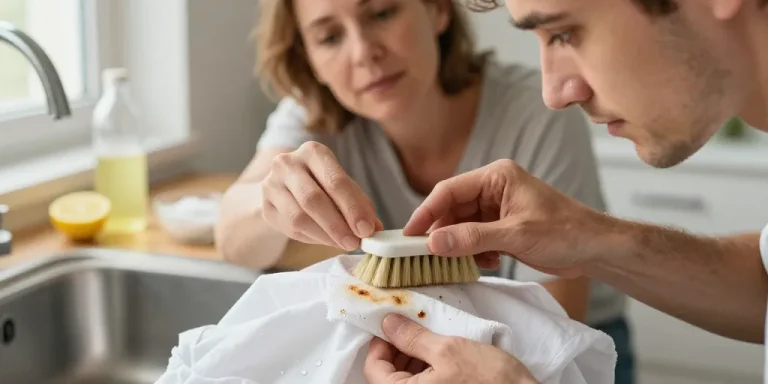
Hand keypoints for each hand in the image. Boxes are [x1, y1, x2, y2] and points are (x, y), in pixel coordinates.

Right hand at [261, 141, 382, 250]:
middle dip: (337, 225)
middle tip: (354, 242)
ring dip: (325, 235)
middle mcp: (288, 163)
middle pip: (313, 199)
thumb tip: (375, 228)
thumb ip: (360, 205)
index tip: (366, 229)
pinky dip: (312, 238)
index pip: (335, 181)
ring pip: (299, 217)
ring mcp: (272, 184)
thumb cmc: (321, 185)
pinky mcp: (265, 206)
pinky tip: (326, 240)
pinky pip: (290, 228)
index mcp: (313, 152)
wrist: (285, 189)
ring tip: (342, 243)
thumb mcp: (343, 188)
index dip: (352, 208)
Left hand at [364, 314, 536, 383]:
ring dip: (413, 355)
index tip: (392, 323)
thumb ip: (413, 337)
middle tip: (413, 325)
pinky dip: (427, 366)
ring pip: (407, 378)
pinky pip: (425, 383)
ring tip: (431, 336)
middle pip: (389, 374)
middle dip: (398, 347)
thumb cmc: (490, 381)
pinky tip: (442, 351)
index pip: (373, 368)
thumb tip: (388, 324)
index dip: (379, 342)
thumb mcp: (448, 350)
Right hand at [403, 159, 616, 276]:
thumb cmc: (565, 232)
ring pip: (461, 226)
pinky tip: (486, 263)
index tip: (408, 235)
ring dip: (458, 246)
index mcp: (497, 176)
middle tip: (423, 255)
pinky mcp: (501, 227)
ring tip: (459, 262)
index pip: (449, 191)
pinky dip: (473, 252)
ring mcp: (497, 208)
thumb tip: (433, 243)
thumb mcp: (514, 235)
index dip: (425, 212)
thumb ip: (472, 238)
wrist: (595, 249)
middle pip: (451, 209)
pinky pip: (474, 238)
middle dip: (441, 233)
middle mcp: (493, 188)